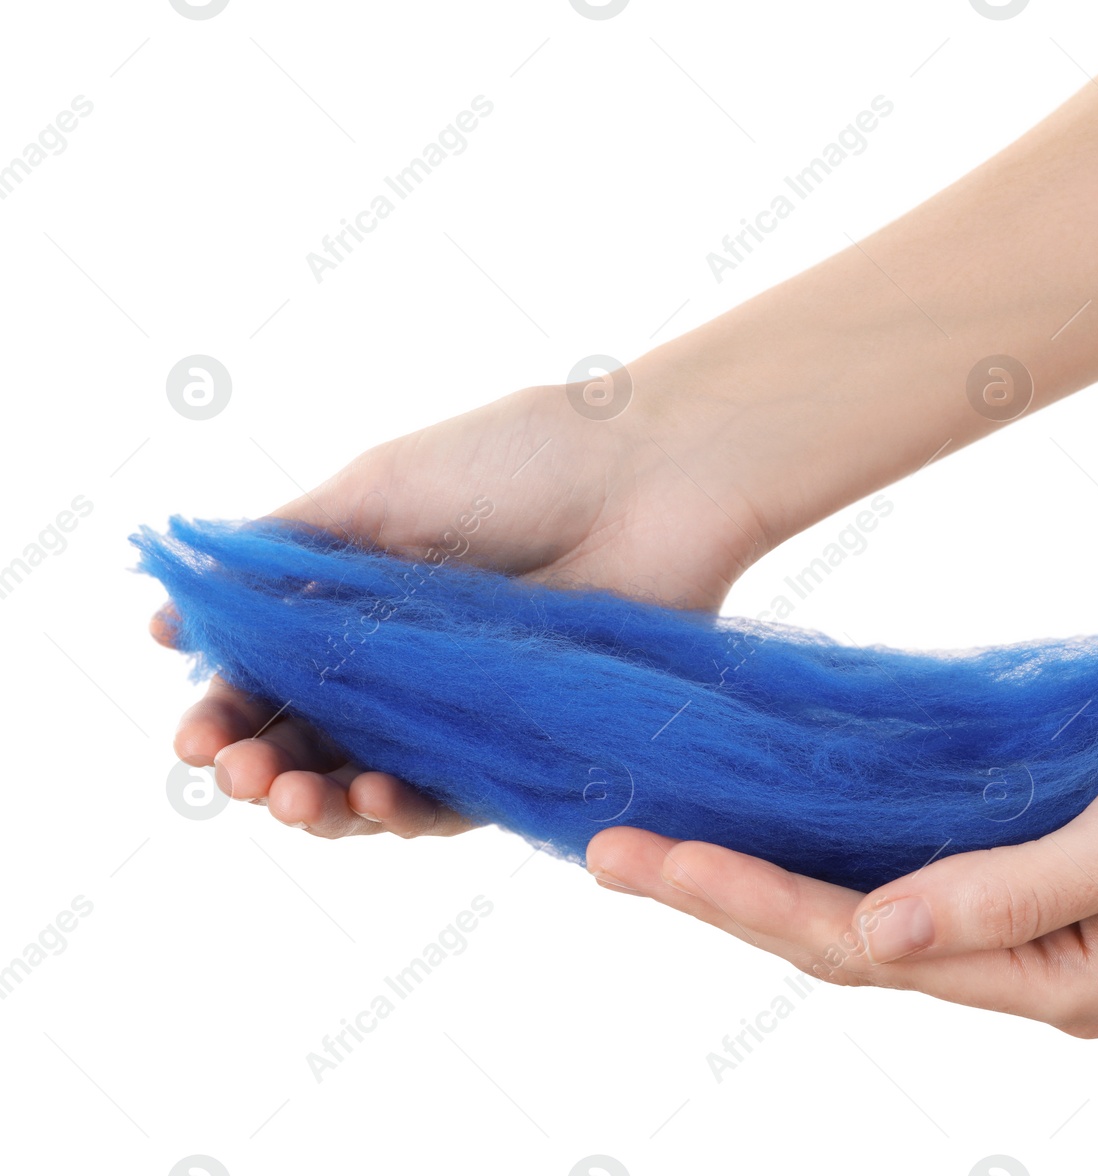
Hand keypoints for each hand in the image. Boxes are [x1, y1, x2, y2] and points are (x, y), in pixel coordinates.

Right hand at [154, 380, 766, 838]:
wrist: (651, 478)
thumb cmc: (517, 462)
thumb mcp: (374, 491)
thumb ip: (277, 557)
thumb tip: (172, 616)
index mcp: (356, 601)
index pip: (268, 678)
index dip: (225, 711)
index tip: (192, 735)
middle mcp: (402, 664)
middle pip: (311, 743)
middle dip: (260, 766)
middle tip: (237, 773)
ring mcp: (462, 710)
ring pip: (369, 783)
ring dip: (318, 802)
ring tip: (289, 797)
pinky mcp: (525, 746)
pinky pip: (456, 800)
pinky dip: (406, 810)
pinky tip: (372, 796)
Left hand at [584, 613, 1097, 1035]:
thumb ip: (1007, 899)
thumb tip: (872, 939)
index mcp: (1054, 983)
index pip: (866, 951)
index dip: (750, 905)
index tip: (649, 862)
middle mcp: (1021, 957)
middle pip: (840, 933)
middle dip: (723, 892)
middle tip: (605, 850)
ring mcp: (1019, 902)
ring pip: (859, 893)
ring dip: (759, 864)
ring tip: (651, 836)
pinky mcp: (1022, 841)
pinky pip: (902, 844)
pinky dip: (826, 829)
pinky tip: (761, 803)